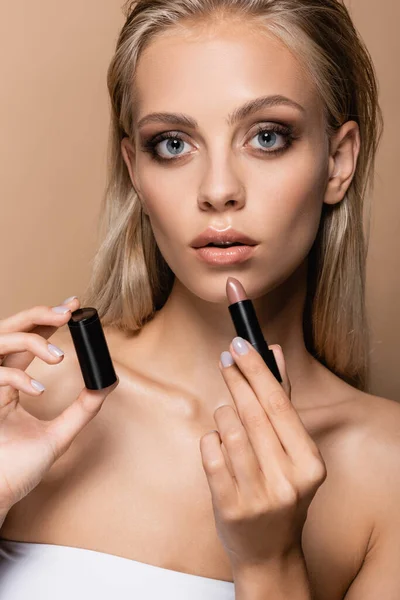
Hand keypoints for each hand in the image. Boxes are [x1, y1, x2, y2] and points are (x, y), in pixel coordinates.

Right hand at [0, 298, 118, 515]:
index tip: (73, 309)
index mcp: (10, 384)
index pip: (27, 341)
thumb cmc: (19, 469)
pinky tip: (38, 390)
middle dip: (38, 315)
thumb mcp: (59, 434)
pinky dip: (19, 377)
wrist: (0, 496)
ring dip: (32, 342)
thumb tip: (106, 386)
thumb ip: (81, 410)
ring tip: (58, 358)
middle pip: (9, 329)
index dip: (47, 321)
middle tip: (67, 312)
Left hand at [199, 337, 326, 571]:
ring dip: (224, 412)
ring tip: (227, 412)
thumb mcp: (292, 451)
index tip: (241, 344)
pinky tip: (217, 439)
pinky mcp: (229, 506)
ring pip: (229, 430)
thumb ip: (283, 400)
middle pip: (254, 413)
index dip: (257, 369)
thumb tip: (274, 351)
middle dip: (237, 379)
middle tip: (226, 357)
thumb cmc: (280, 491)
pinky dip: (211, 438)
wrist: (268, 550)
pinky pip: (210, 454)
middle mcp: (288, 480)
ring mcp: (258, 495)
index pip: (279, 404)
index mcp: (309, 463)